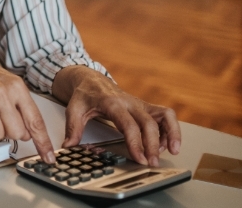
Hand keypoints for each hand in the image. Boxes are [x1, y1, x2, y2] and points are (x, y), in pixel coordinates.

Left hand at [53, 66, 180, 165]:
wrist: (91, 80)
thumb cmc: (84, 95)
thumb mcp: (73, 109)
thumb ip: (73, 128)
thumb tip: (69, 146)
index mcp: (112, 103)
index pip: (128, 124)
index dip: (136, 142)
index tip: (139, 158)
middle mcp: (130, 102)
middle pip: (149, 123)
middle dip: (153, 144)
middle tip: (152, 162)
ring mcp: (140, 104)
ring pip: (164, 115)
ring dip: (172, 133)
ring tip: (172, 151)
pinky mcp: (146, 107)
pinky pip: (165, 116)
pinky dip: (170, 129)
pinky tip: (166, 144)